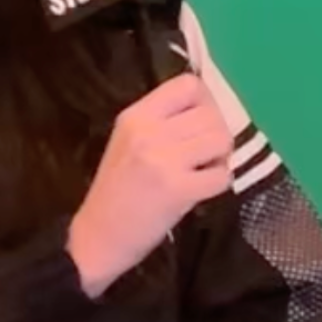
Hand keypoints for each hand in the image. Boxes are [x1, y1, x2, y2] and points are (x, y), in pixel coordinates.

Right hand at [70, 74, 232, 296]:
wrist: (98, 236)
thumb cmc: (117, 188)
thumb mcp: (129, 140)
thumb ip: (163, 120)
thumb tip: (209, 106)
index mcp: (136, 115)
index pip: (188, 85)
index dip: (206, 101)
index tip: (202, 121)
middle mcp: (149, 132)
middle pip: (211, 115)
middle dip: (216, 134)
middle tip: (204, 154)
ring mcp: (164, 161)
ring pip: (222, 140)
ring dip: (220, 157)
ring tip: (203, 170)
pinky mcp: (179, 190)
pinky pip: (222, 175)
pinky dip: (219, 183)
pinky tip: (201, 189)